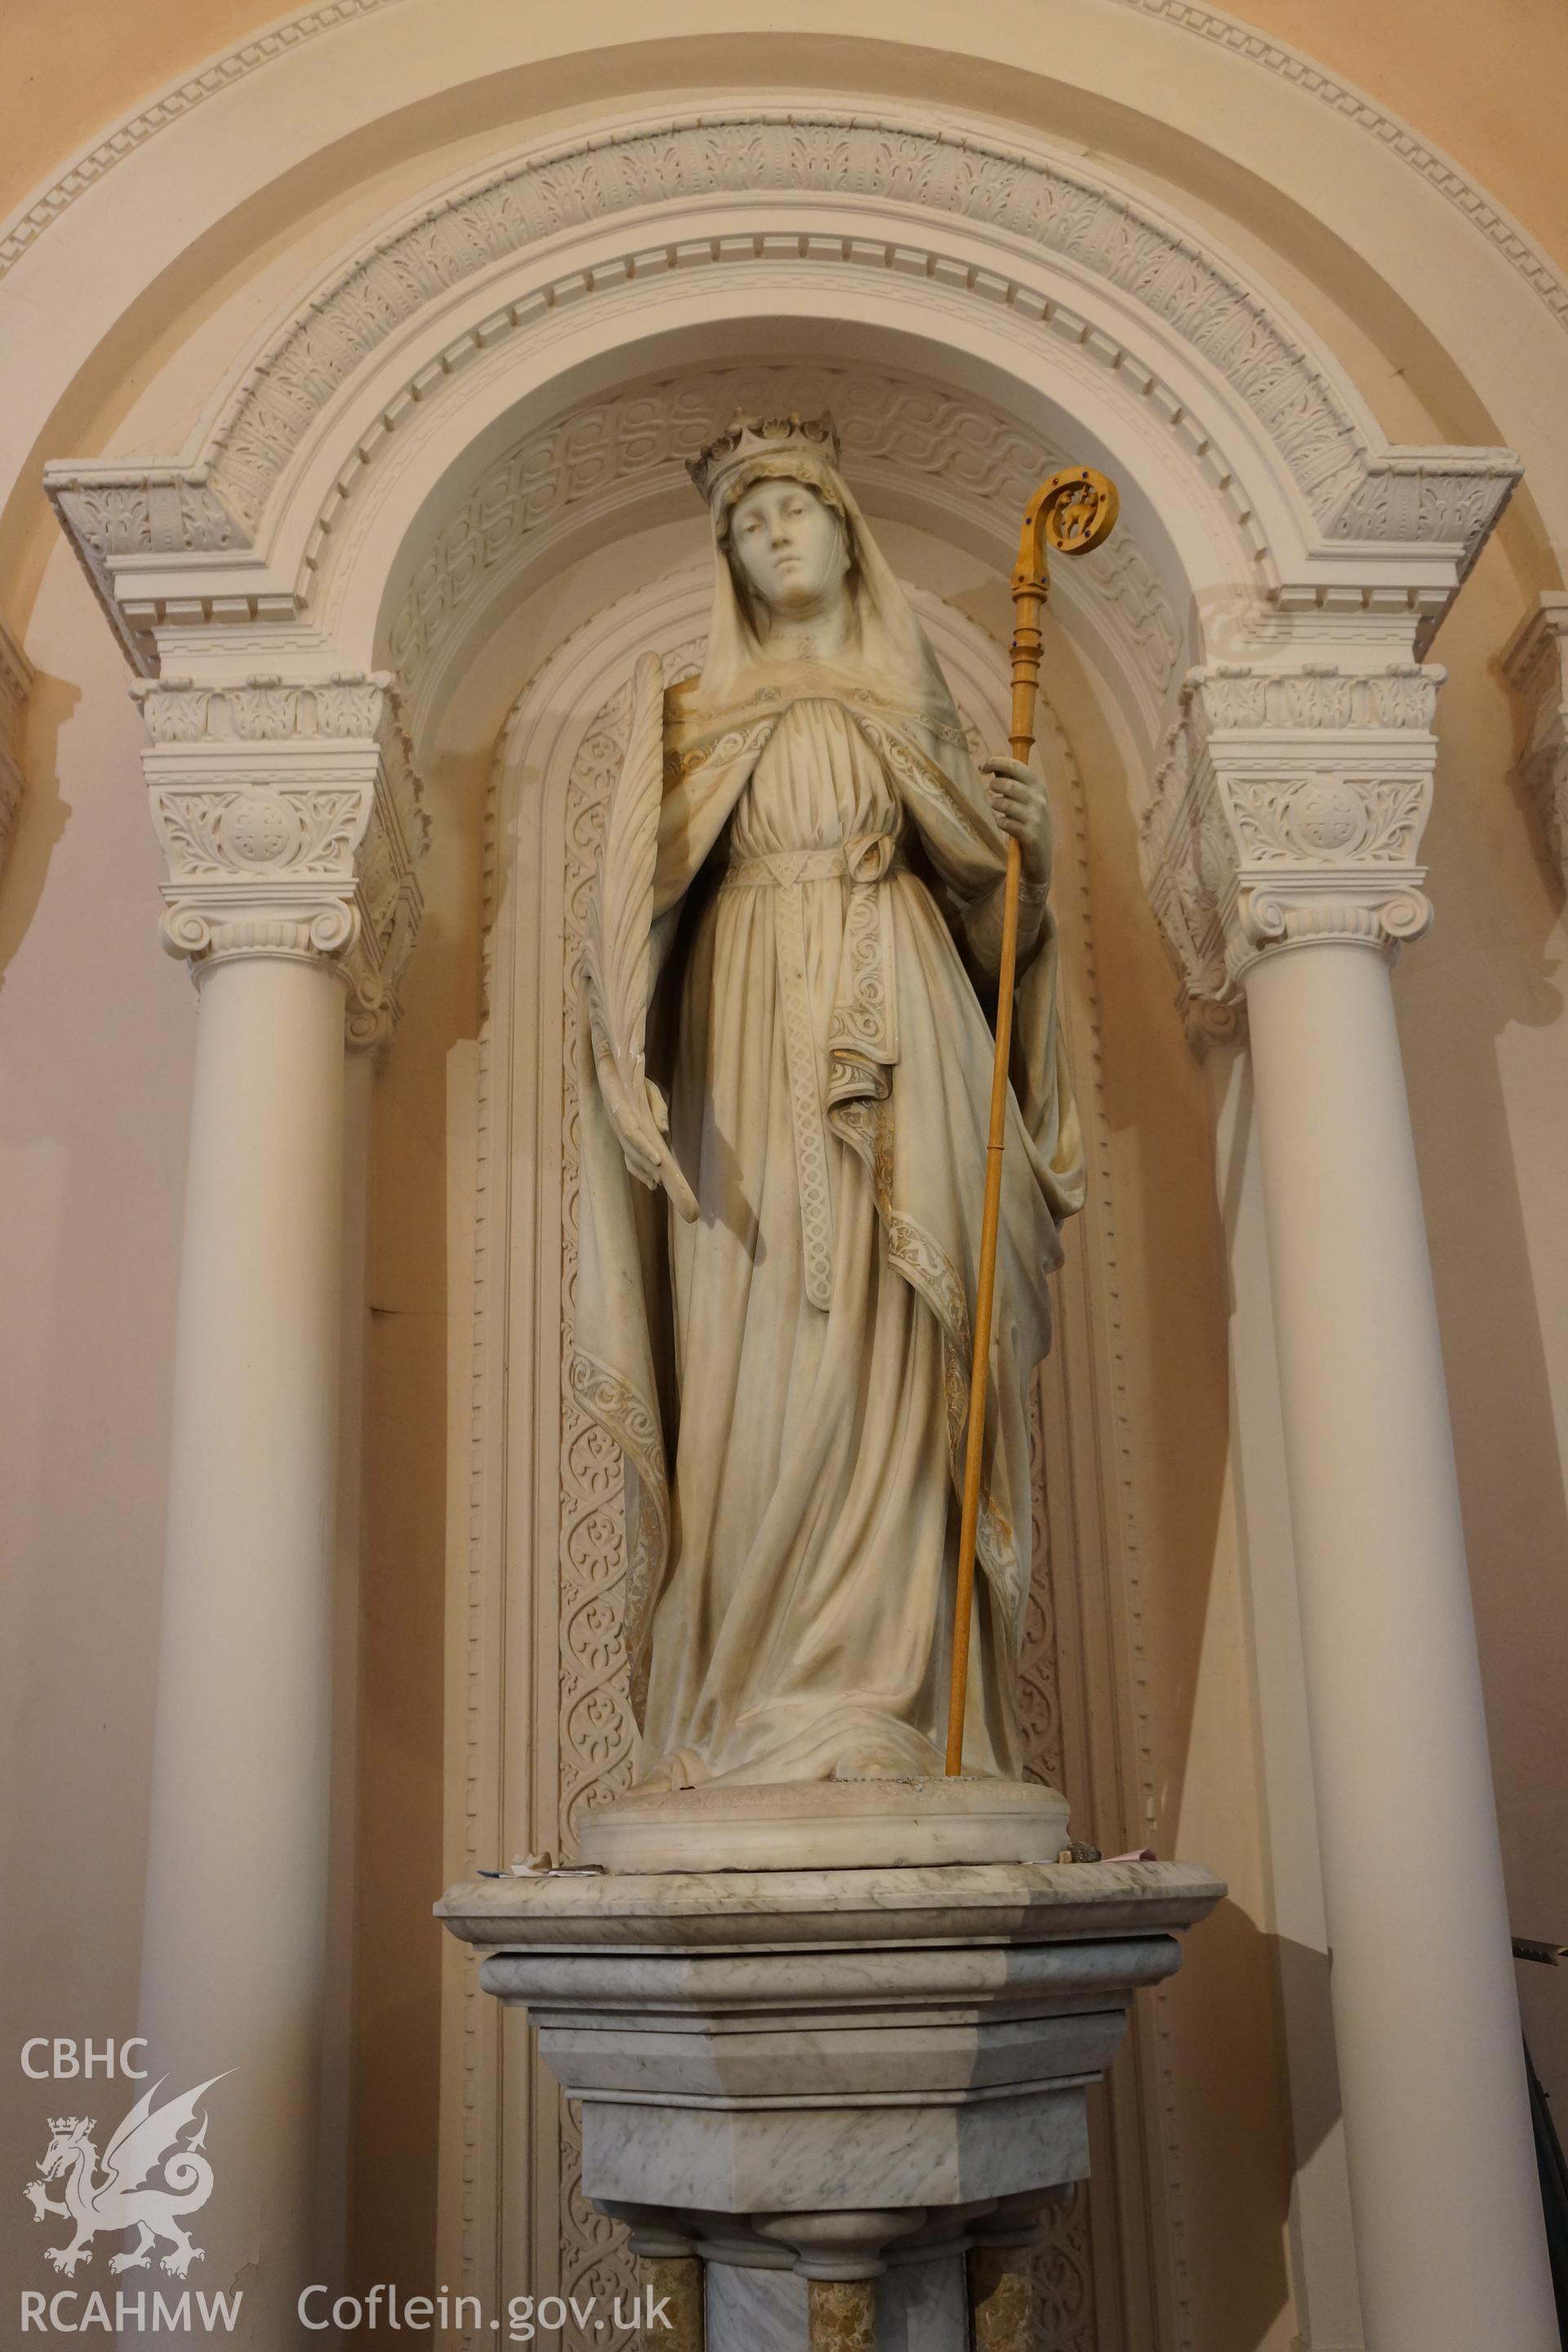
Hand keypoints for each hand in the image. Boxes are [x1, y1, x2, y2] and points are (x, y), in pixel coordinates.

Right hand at [592, 1041, 699, 1221]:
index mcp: (621, 1110)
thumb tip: (663, 1130)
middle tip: (663, 1181)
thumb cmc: (634, 1082)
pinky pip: (629, 1157)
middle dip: (646, 1166)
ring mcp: (618, 1134)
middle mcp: (617, 1126)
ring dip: (643, 1172)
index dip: (643, 1147)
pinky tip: (650, 1182)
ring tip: (657, 1185)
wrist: (614, 1076)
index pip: (632, 1132)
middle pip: (631, 1150)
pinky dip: (639, 1170)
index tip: (658, 1160)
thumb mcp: (648, 1088)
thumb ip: (658, 1108)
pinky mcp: (622, 1138)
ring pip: (629, 1156)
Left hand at [981, 756, 1052, 888]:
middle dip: (994, 786)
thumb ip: (1011, 781)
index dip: (998, 762)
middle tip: (991, 791)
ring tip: (998, 808)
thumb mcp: (1025, 800)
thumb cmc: (1029, 824)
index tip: (984, 765)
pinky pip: (1005, 823)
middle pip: (1008, 784)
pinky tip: (1005, 825)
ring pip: (1004, 803)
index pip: (1017, 766)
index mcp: (1039, 787)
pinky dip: (1000, 823)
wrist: (1041, 858)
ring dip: (996, 805)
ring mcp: (1036, 818)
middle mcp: (1040, 800)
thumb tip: (995, 760)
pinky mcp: (1030, 835)